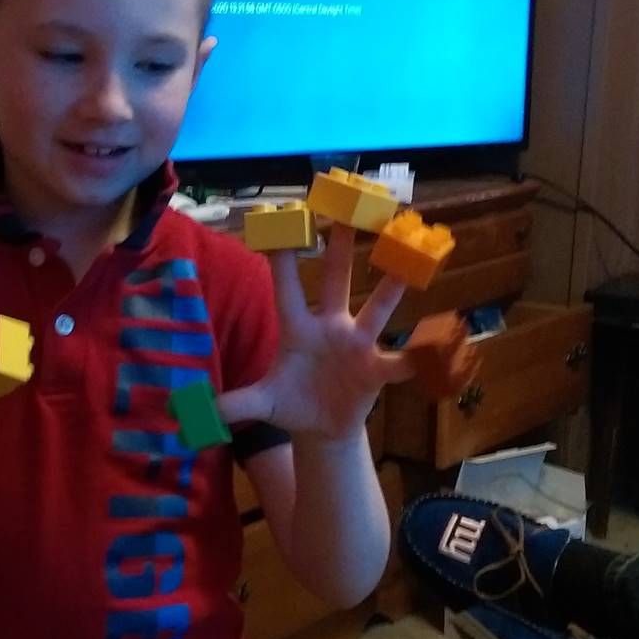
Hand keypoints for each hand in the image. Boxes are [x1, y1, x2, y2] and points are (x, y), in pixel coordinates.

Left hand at [217, 224, 412, 441]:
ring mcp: (357, 345)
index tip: (282, 220)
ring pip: (376, 309)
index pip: (286, 286)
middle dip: (341, 245)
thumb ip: (237, 403)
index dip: (282, 257)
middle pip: (335, 279)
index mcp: (297, 329)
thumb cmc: (292, 405)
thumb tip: (205, 408)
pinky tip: (433, 346)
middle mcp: (330, 327)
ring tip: (408, 258)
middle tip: (350, 207)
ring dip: (391, 285)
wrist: (322, 430)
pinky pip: (399, 362)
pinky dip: (416, 358)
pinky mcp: (376, 370)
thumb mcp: (263, 404)